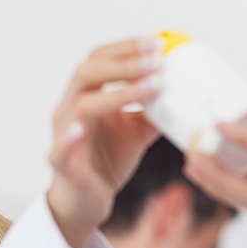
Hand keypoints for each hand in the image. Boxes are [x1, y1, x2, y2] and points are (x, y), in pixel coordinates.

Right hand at [47, 37, 162, 247]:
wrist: (84, 203)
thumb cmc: (105, 162)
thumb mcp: (135, 133)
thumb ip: (154, 114)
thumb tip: (185, 95)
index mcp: (85, 96)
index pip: (99, 59)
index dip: (126, 48)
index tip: (158, 44)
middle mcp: (69, 109)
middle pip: (88, 72)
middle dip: (125, 63)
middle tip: (158, 60)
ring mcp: (62, 135)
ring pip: (82, 105)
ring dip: (119, 93)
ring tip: (152, 86)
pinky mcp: (61, 164)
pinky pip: (61, 149)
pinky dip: (71, 138)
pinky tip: (82, 129)